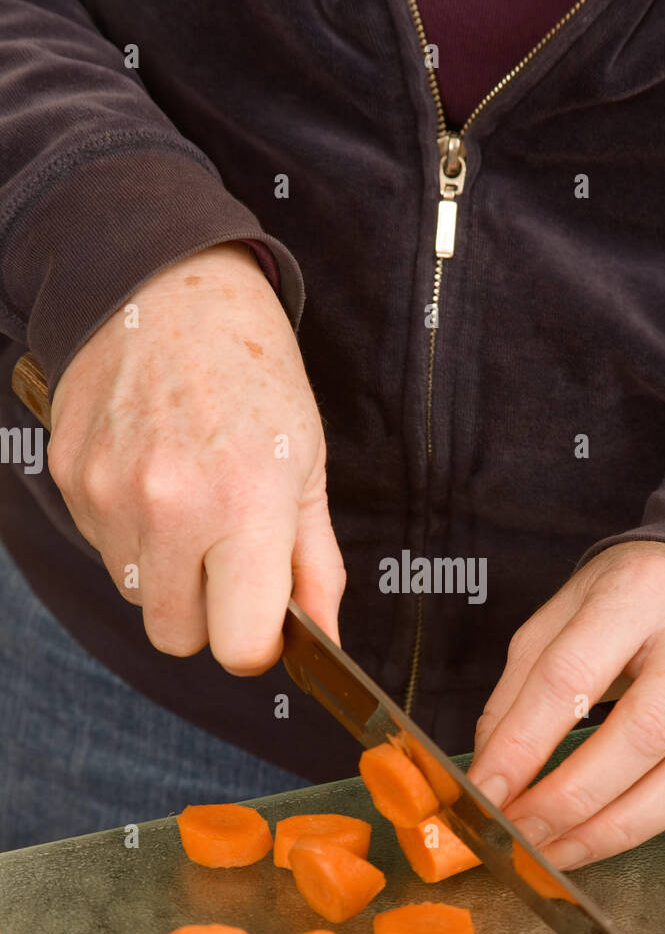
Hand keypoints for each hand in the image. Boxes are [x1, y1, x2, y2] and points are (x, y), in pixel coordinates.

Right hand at [48, 242, 343, 672]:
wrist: (167, 287)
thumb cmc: (255, 376)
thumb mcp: (309, 465)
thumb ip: (316, 565)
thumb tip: (322, 641)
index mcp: (247, 505)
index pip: (239, 647)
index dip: (256, 645)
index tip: (266, 620)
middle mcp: (171, 508)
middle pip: (178, 638)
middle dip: (209, 615)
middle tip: (230, 557)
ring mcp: (111, 495)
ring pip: (139, 598)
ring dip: (168, 575)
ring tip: (193, 502)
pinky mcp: (72, 481)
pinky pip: (106, 550)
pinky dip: (133, 534)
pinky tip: (155, 476)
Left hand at [468, 541, 664, 867]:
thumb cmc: (637, 596)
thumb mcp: (569, 611)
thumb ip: (523, 684)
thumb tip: (491, 765)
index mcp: (639, 589)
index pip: (570, 676)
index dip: (521, 744)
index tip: (483, 791)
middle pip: (640, 732)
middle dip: (569, 798)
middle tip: (519, 834)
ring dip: (614, 828)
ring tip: (558, 851)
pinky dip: (652, 820)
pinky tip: (608, 833)